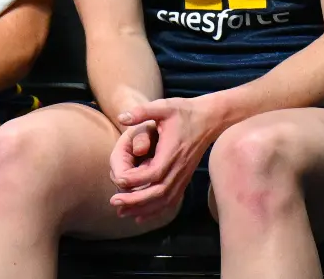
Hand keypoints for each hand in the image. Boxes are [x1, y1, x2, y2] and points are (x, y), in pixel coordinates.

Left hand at [109, 98, 215, 220]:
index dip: (136, 179)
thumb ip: (142, 112)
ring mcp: (182, 176)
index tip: (119, 179)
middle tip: (114, 202)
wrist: (209, 119)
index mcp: (171, 153)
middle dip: (135, 200)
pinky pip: (170, 200)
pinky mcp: (183, 179)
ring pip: (163, 200)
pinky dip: (155, 210)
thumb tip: (120, 116)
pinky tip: (140, 216)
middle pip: (158, 192)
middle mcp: (179, 168)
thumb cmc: (183, 112)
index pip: (154, 173)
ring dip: (142, 209)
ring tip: (122, 212)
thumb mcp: (162, 107)